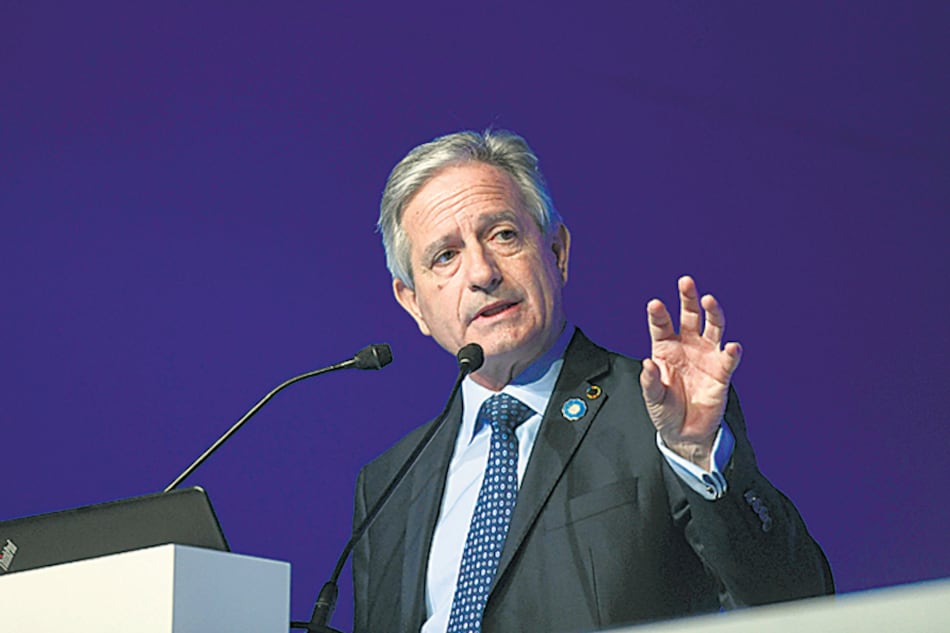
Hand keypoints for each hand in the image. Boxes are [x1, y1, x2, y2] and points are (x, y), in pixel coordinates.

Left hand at [639, 276, 741, 468]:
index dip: (658, 314)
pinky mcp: (721, 372)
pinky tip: (733, 345)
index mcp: (665, 349)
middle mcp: (687, 346)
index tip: (655, 304)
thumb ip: (650, 381)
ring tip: (709, 300)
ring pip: (712, 328)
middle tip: (686, 282)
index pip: (661, 325)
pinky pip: (728, 358)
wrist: (685, 432)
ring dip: (712, 313)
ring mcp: (706, 356)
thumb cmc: (666, 410)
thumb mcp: (653, 398)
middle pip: (689, 316)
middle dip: (688, 298)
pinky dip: (732, 352)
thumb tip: (647, 364)